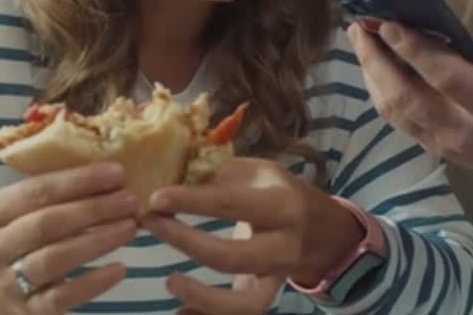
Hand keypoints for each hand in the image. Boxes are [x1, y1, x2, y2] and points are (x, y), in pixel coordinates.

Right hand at [0, 162, 138, 314]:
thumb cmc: (20, 239)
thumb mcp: (22, 212)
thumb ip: (54, 191)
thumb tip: (109, 169)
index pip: (36, 191)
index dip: (79, 181)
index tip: (117, 172)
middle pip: (46, 224)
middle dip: (93, 209)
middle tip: (129, 200)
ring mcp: (9, 282)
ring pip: (54, 259)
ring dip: (97, 241)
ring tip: (130, 227)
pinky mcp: (30, 310)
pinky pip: (64, 296)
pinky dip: (94, 282)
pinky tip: (120, 268)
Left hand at [142, 157, 363, 313]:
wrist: (319, 226)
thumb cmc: (278, 191)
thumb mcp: (258, 172)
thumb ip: (220, 174)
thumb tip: (170, 175)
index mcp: (281, 204)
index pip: (229, 204)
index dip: (190, 201)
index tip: (155, 198)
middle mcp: (284, 244)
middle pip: (232, 256)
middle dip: (187, 242)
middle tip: (153, 225)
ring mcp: (278, 276)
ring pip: (244, 302)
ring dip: (202, 296)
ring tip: (170, 281)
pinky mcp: (268, 295)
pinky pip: (243, 313)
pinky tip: (181, 313)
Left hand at [348, 20, 472, 172]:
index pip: (446, 77)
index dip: (415, 50)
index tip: (389, 22)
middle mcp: (462, 128)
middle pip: (406, 96)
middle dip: (377, 59)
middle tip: (359, 25)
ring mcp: (442, 142)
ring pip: (394, 110)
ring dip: (371, 73)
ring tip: (360, 39)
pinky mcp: (431, 147)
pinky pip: (396, 120)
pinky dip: (379, 90)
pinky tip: (373, 65)